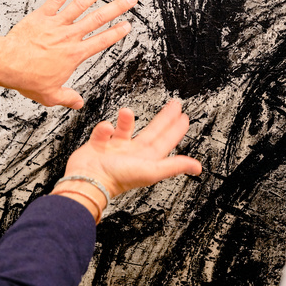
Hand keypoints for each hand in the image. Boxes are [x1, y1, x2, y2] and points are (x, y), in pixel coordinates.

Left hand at [0, 0, 136, 108]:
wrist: (6, 64)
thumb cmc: (26, 78)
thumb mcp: (50, 95)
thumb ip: (67, 97)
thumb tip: (78, 103)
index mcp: (74, 55)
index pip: (102, 41)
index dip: (117, 33)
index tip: (127, 25)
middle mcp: (69, 36)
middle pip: (98, 19)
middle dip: (117, 7)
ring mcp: (56, 24)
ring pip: (81, 4)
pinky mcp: (42, 15)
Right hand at [64, 100, 202, 196]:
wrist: (88, 180)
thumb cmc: (118, 178)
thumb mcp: (151, 171)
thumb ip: (174, 166)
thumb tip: (197, 167)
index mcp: (147, 159)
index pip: (165, 141)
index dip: (176, 129)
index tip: (184, 117)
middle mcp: (132, 153)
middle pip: (152, 132)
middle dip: (163, 118)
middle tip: (174, 105)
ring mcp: (115, 149)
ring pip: (125, 129)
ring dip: (127, 120)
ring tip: (126, 112)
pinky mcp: (98, 145)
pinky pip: (103, 132)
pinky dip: (104, 128)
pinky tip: (106, 128)